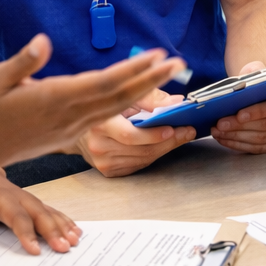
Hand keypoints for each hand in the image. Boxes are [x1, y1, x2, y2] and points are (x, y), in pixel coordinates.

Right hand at [0, 36, 180, 168]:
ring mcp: (71, 128)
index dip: (134, 69)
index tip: (157, 55)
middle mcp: (69, 116)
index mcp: (54, 99)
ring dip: (144, 91)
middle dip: (151, 79)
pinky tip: (139, 95)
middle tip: (178, 62)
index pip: (104, 82)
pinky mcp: (69, 135)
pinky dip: (127, 106)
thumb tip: (43, 41)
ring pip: (116, 109)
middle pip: (119, 96)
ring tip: (166, 74)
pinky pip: (105, 118)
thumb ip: (23, 61)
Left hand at [0, 168, 81, 254]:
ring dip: (63, 225)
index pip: (17, 217)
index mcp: (1, 198)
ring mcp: (28, 198)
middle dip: (53, 231)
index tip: (35, 249)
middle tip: (64, 247)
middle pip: (39, 213)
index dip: (27, 233)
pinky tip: (75, 231)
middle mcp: (19, 197)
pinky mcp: (33, 202)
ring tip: (74, 240)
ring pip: (49, 211)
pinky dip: (64, 220)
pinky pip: (51, 211)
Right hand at [76, 93, 196, 177]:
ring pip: (143, 159)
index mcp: (100, 123)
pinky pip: (138, 165)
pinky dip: (153, 155)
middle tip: (187, 131)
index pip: (130, 134)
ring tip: (181, 135)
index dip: (155, 134)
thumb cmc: (102, 107)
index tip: (176, 127)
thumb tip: (175, 102)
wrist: (77, 127)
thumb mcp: (121, 93)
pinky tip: (163, 145)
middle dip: (169, 140)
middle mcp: (98, 145)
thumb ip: (148, 97)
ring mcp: (102, 161)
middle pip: (141, 149)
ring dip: (165, 148)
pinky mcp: (107, 171)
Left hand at [210, 61, 265, 153]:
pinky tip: (225, 139)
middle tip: (219, 125)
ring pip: (261, 139)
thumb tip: (242, 82)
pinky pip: (259, 149)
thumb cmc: (262, 83)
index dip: (259, 111)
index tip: (239, 114)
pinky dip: (240, 145)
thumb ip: (253, 72)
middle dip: (240, 126)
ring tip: (217, 132)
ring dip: (236, 137)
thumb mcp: (258, 70)